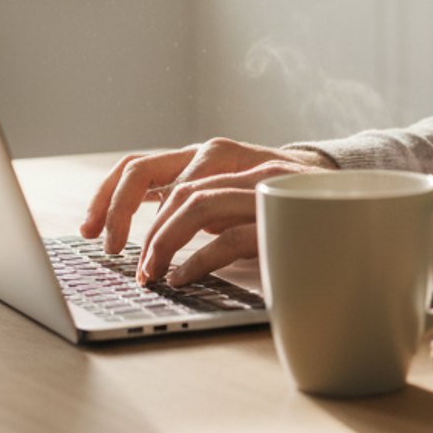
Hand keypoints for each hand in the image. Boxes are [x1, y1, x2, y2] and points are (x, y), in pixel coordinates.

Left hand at [78, 138, 334, 284]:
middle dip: (121, 216)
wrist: (345, 194)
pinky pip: (228, 235)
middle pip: (154, 175)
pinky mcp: (278, 209)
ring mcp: (251, 178)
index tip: (87, 231)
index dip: (105, 197)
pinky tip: (183, 276)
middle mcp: (224, 157)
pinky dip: (198, 260)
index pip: (139, 166)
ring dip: (160, 241)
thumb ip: (189, 202)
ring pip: (190, 201)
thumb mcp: (226, 197)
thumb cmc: (275, 203)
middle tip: (112, 253)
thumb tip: (132, 231)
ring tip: (150, 272)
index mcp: (205, 156)